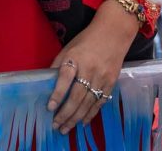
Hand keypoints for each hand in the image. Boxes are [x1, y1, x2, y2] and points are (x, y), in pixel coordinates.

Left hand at [47, 3, 138, 132]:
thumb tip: (47, 83)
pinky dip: (91, 114)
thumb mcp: (69, 48)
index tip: (50, 107)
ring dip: (76, 118)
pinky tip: (82, 122)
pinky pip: (100, 102)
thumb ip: (59, 65)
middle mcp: (89, 69)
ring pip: (88, 102)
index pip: (65, 78)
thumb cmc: (87, 40)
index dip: (57, 94)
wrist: (114, 33)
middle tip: (56, 126)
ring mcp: (102, 77)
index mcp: (76, 58)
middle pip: (77, 95)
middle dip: (65, 113)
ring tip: (66, 128)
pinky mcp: (111, 82)